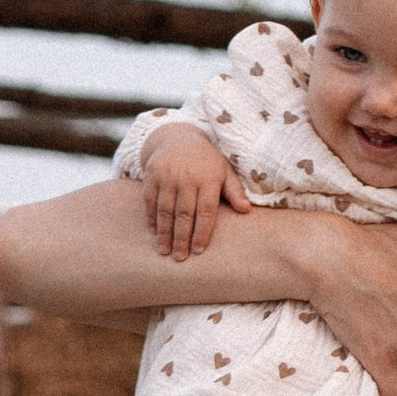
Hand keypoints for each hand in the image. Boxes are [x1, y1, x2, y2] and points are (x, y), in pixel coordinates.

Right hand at [140, 126, 248, 262]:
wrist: (177, 137)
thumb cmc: (206, 161)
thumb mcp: (224, 171)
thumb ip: (235, 191)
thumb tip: (246, 210)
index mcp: (208, 179)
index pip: (206, 211)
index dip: (202, 232)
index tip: (199, 250)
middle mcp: (186, 177)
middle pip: (184, 213)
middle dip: (181, 238)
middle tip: (180, 258)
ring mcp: (167, 176)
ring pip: (165, 209)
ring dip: (164, 233)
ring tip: (165, 251)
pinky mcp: (151, 175)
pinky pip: (149, 200)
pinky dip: (150, 218)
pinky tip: (153, 233)